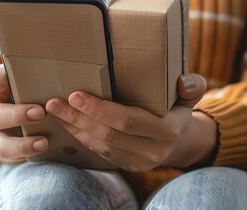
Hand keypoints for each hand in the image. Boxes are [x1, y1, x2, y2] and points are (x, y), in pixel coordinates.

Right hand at [0, 64, 47, 162]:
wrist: (33, 107)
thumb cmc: (32, 85)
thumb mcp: (31, 75)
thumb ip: (35, 70)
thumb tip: (56, 56)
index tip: (19, 80)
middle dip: (15, 116)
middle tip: (40, 113)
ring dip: (19, 144)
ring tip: (43, 143)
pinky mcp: (0, 147)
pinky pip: (8, 155)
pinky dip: (25, 153)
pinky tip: (43, 149)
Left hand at [46, 74, 216, 171]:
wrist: (182, 141)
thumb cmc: (179, 108)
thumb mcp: (190, 94)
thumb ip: (192, 86)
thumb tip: (183, 81)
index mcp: (167, 130)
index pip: (127, 121)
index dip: (100, 110)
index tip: (76, 95)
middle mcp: (153, 150)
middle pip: (108, 135)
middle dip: (78, 118)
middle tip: (55, 102)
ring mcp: (139, 162)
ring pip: (100, 146)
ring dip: (74, 128)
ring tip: (55, 111)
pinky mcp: (127, 166)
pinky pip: (100, 153)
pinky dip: (80, 137)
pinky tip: (66, 123)